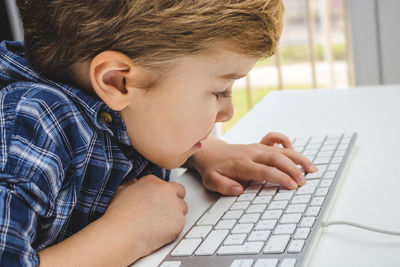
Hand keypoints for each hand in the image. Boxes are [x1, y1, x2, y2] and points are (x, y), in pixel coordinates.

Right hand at [102, 175, 187, 258]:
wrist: (122, 233)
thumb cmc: (119, 215)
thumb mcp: (122, 191)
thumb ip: (133, 185)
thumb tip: (134, 184)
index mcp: (153, 181)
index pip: (166, 184)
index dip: (162, 195)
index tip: (157, 202)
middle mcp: (166, 190)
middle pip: (179, 192)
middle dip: (173, 201)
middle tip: (162, 212)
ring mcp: (175, 205)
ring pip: (182, 208)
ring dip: (174, 214)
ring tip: (159, 223)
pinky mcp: (179, 221)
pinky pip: (181, 223)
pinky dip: (173, 228)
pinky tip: (160, 231)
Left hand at [189, 132, 316, 195]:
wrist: (210, 152)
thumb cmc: (212, 169)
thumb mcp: (211, 181)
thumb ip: (223, 186)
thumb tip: (238, 190)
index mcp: (241, 164)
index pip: (265, 170)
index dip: (280, 178)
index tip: (292, 186)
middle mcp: (251, 153)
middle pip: (276, 158)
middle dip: (293, 169)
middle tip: (304, 181)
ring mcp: (256, 147)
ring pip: (280, 149)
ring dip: (297, 158)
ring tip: (311, 168)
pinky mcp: (258, 144)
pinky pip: (273, 138)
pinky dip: (284, 141)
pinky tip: (293, 150)